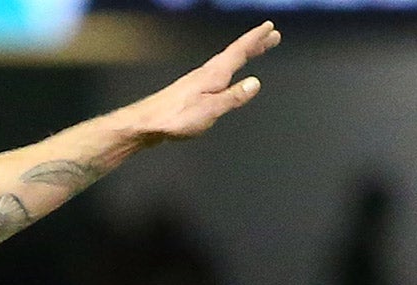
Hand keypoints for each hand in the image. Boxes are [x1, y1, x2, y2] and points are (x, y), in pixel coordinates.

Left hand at [128, 23, 280, 142]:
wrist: (146, 123)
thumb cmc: (174, 117)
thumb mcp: (211, 109)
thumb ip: (234, 97)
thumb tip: (254, 84)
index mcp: (214, 74)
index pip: (239, 51)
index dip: (256, 39)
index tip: (269, 28)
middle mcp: (206, 74)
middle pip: (234, 54)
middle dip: (254, 45)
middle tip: (270, 36)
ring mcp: (197, 82)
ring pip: (226, 63)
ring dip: (242, 55)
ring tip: (254, 51)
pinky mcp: (190, 92)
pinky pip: (216, 75)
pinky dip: (228, 69)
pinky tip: (227, 77)